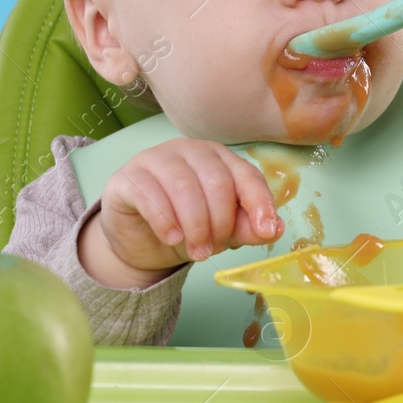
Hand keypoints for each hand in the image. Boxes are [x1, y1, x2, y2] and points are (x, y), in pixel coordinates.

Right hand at [78, 138, 283, 288]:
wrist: (141, 244)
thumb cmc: (187, 228)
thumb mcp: (223, 232)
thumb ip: (247, 228)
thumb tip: (275, 228)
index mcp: (219, 158)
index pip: (246, 174)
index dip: (258, 202)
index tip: (265, 231)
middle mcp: (189, 151)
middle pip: (216, 180)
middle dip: (220, 222)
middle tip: (213, 250)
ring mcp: (155, 159)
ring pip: (183, 185)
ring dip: (194, 225)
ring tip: (197, 252)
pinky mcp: (127, 178)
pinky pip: (149, 194)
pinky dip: (164, 220)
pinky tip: (171, 238)